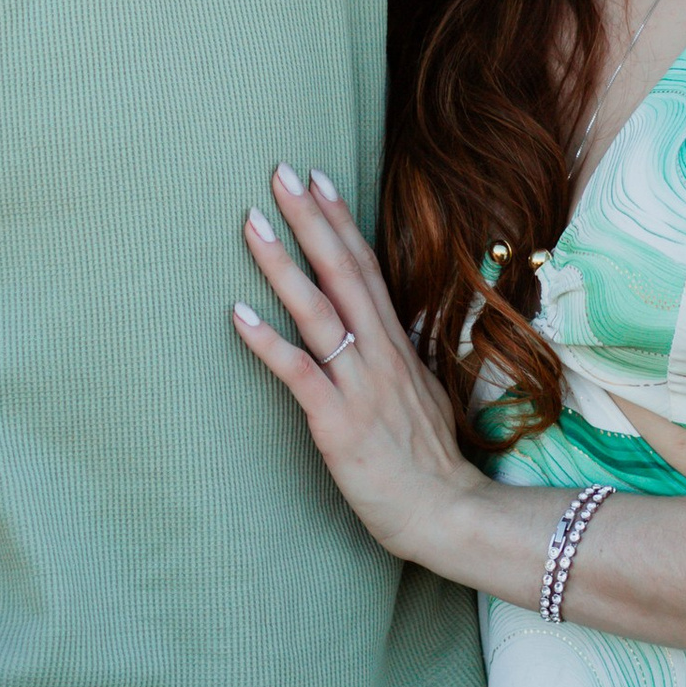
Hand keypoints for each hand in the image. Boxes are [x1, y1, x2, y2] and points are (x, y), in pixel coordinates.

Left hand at [232, 164, 482, 563]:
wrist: (448, 513)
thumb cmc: (428, 462)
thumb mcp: (420, 395)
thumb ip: (396, 360)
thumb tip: (382, 334)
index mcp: (396, 345)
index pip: (366, 268)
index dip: (340, 221)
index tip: (317, 179)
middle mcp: (379, 355)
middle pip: (342, 272)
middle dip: (311, 220)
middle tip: (281, 173)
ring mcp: (360, 386)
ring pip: (318, 312)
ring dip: (283, 265)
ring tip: (252, 223)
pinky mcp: (339, 423)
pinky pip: (300, 374)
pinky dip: (268, 342)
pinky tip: (237, 314)